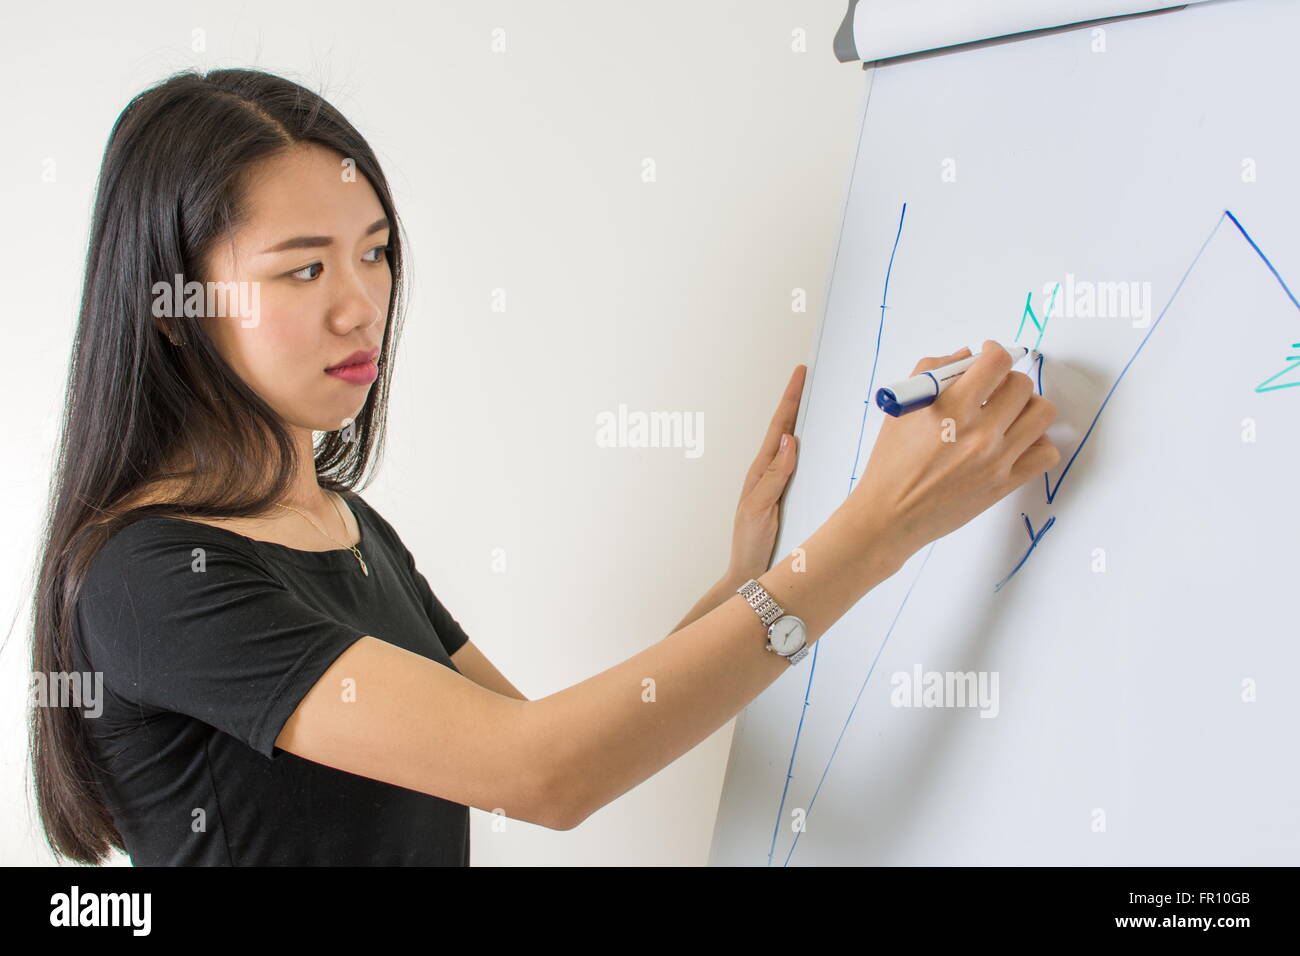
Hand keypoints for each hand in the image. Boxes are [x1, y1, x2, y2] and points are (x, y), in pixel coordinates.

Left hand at [726, 364, 806, 582]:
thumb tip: (790, 441)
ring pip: (792, 445)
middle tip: (806, 375)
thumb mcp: (760, 508)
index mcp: (761, 472)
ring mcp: (778, 484)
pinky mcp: (787, 496)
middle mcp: (769, 473)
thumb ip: (774, 477)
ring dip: (801, 420)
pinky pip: (799, 464)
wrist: (749, 574)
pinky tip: (813, 441)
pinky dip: (807, 446)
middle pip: (786, 429)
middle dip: (796, 401)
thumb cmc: (751, 543)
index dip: (790, 400)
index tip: (800, 375)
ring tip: (811, 396)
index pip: (779, 428)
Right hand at [848, 340, 1059, 560]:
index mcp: (950, 409)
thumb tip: (966, 356)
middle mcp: (978, 434)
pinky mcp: (1005, 484)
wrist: (890, 515)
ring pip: (1042, 415)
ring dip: (1029, 407)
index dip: (995, 351)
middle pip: (1022, 386)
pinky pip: (1046, 454)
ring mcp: (996, 460)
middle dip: (1009, 380)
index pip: (996, 363)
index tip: (989, 355)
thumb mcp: (902, 410)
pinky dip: (1037, 443)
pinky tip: (1016, 442)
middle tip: (995, 389)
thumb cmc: (891, 463)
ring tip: (1010, 413)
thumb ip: (932, 373)